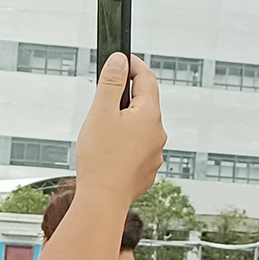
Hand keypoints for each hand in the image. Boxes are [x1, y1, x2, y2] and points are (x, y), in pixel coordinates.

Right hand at [73, 52, 163, 202]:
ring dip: (125, 124)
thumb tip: (119, 61)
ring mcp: (154, 153)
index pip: (147, 78)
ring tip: (103, 133)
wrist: (103, 200)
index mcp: (149, 114)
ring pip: (141, 128)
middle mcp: (158, 132)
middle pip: (144, 104)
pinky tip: (110, 153)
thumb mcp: (101, 112)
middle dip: (125, 98)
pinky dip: (125, 145)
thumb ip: (110, 82)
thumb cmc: (100, 159)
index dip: (133, 65)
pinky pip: (138, 149)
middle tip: (103, 99)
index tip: (122, 59)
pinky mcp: (147, 170)